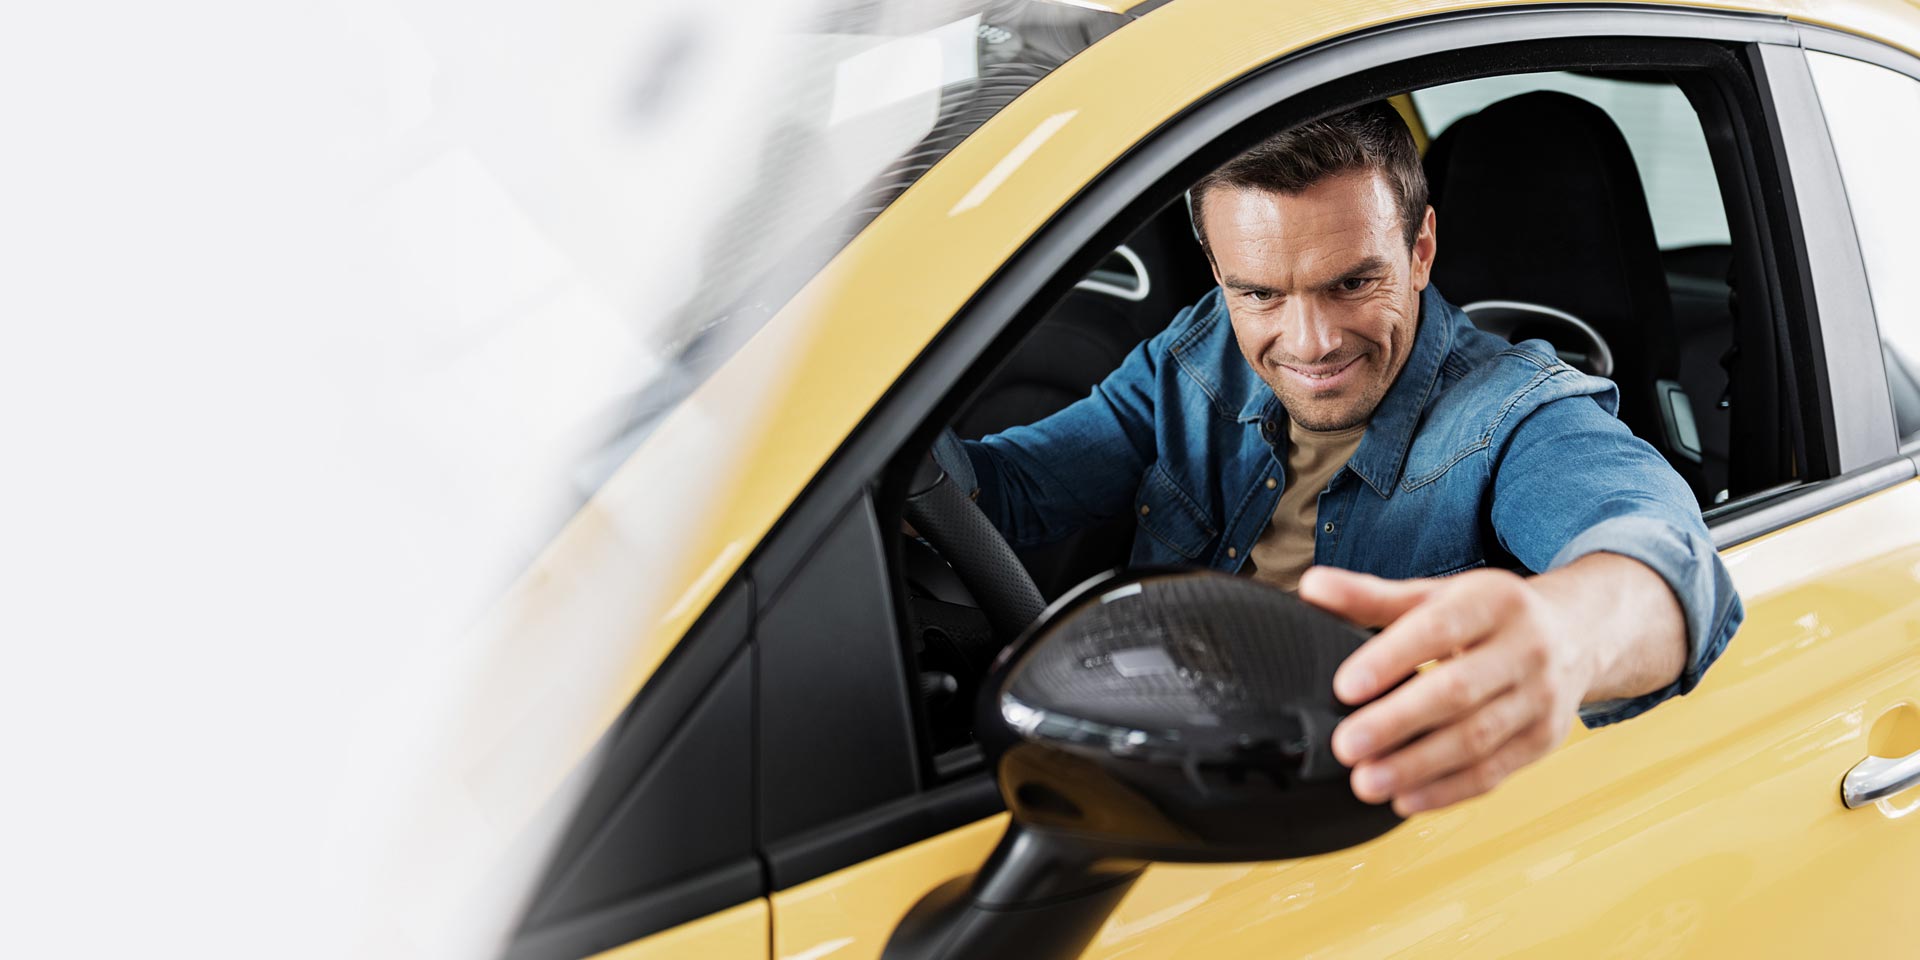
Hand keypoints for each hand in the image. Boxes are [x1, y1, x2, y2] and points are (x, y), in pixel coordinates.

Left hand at [1299, 565, 1595, 815]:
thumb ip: (1372, 596)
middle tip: (1347, 746)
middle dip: (1398, 722)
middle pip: (1458, 691)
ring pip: (1477, 739)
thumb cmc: (1487, 616)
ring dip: (1418, 766)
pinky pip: (1495, 772)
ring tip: (1366, 782)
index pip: (1438, 629)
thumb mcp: (1436, 595)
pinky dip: (1448, 791)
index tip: (1345, 687)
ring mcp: (1540, 699)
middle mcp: (1526, 649)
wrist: (1576, 634)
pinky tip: (1406, 799)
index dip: (1391, 658)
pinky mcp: (1544, 740)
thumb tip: (1312, 587)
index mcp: (1494, 602)